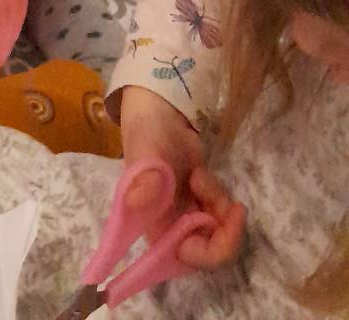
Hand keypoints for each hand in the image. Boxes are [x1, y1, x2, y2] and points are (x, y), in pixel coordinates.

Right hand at [119, 85, 245, 268]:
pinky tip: (203, 175)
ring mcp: (187, 217)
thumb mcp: (145, 152)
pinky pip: (221, 216)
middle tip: (235, 207)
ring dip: (221, 210)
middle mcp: (171, 228)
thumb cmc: (146, 133)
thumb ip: (145, 178)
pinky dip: (221, 200)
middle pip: (208, 253)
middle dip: (227, 233)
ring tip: (201, 176)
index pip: (183, 257)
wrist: (160, 114)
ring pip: (219, 233)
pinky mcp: (201, 205)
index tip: (217, 226)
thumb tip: (136, 202)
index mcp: (153, 225)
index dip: (205, 254)